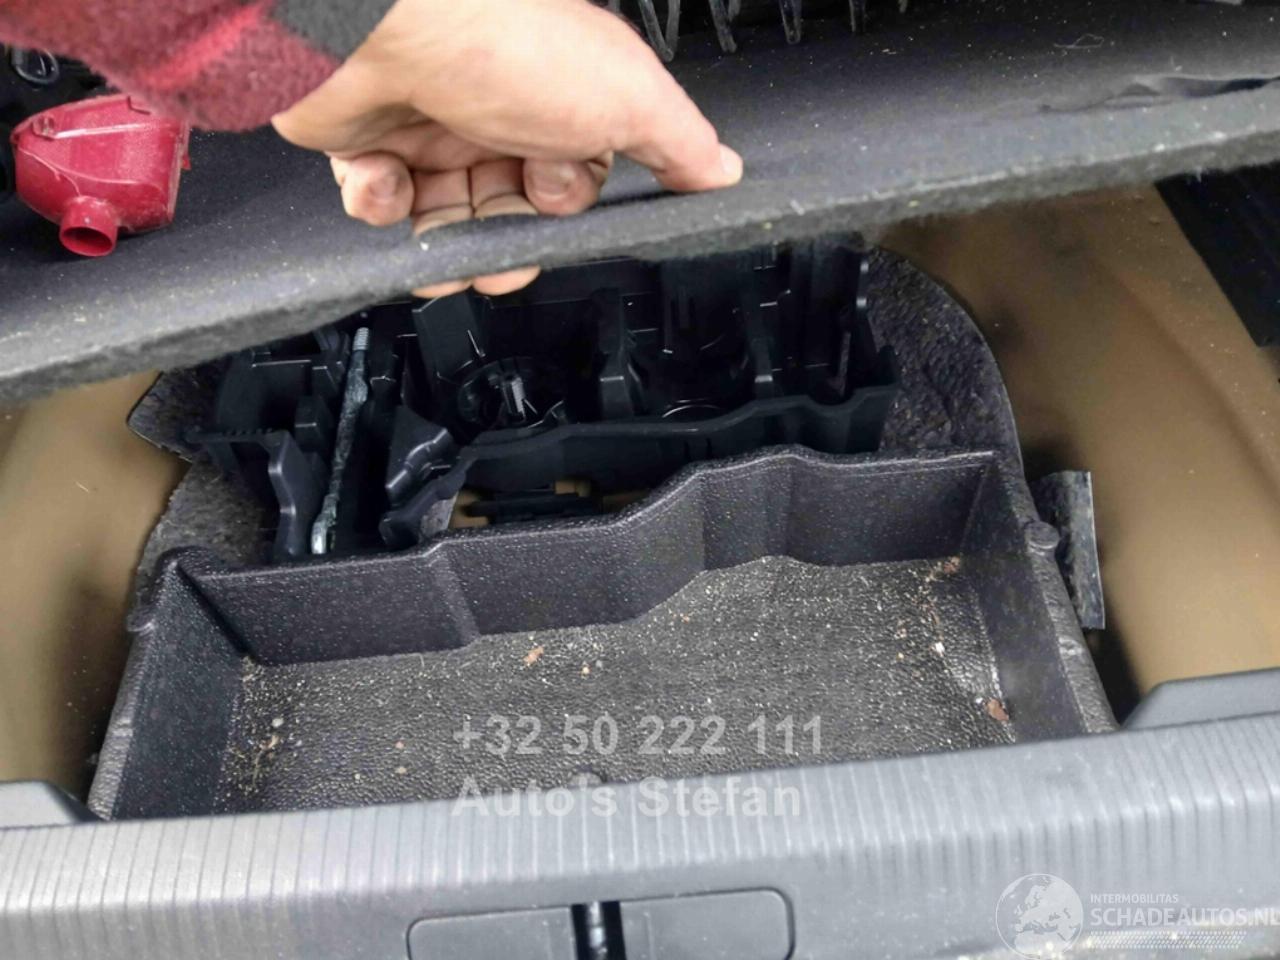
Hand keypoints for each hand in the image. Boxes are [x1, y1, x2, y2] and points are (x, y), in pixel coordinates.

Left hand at [272, 0, 741, 296]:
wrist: (382, 23)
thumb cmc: (502, 43)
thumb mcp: (627, 98)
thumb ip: (679, 142)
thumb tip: (723, 170)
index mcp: (559, 97)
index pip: (573, 179)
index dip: (565, 206)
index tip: (554, 200)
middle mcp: (496, 108)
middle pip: (510, 209)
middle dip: (505, 240)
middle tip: (497, 244)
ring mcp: (430, 121)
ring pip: (445, 216)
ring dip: (445, 240)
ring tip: (440, 240)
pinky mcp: (366, 136)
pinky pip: (378, 198)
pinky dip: (381, 204)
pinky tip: (386, 181)